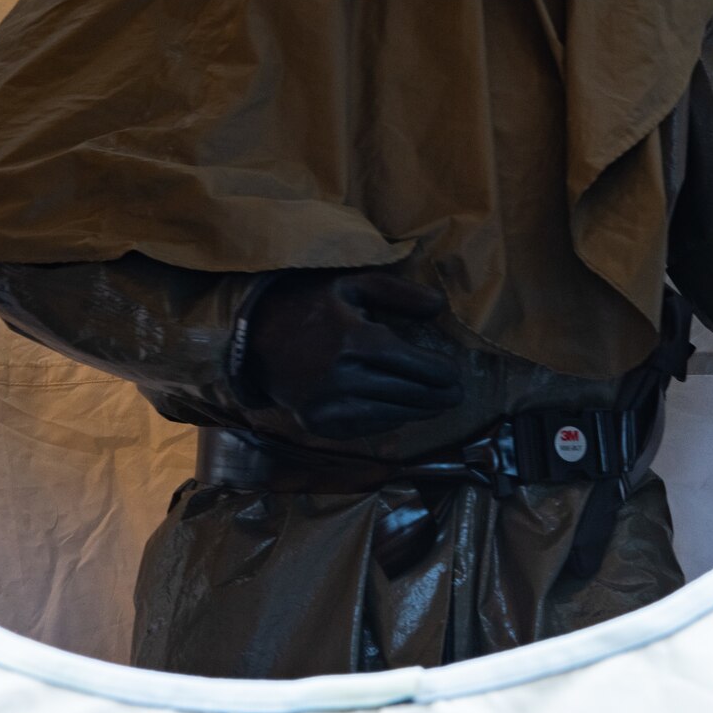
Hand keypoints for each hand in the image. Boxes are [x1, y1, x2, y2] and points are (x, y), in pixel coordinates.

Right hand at [244, 271, 464, 438]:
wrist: (256, 337)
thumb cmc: (312, 305)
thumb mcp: (353, 284)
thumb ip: (399, 292)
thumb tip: (440, 306)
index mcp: (355, 340)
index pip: (413, 364)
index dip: (440, 373)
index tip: (456, 376)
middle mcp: (343, 377)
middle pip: (407, 393)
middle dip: (438, 396)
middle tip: (457, 396)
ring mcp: (329, 404)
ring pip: (390, 414)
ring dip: (419, 412)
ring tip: (437, 406)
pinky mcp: (318, 423)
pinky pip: (366, 428)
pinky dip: (389, 421)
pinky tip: (403, 413)